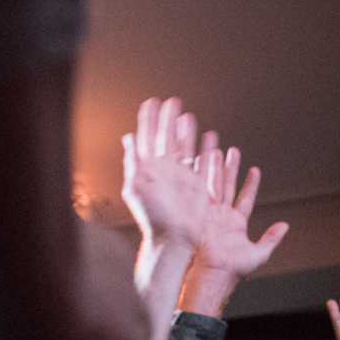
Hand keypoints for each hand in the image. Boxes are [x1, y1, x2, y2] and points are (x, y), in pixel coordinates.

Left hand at [122, 96, 207, 248]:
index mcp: (148, 168)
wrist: (173, 238)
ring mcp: (181, 177)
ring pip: (184, 148)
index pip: (147, 137)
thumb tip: (128, 138)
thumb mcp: (137, 186)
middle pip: (167, 137)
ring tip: (188, 115)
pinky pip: (203, 164)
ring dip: (186, 131)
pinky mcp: (197, 186)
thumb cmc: (152, 217)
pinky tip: (210, 138)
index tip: (150, 102)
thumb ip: (133, 161)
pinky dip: (207, 150)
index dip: (148, 119)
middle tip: (171, 101)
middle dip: (168, 119)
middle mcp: (164, 170)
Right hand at [190, 142, 288, 280]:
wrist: (213, 273)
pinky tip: (201, 161)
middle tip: (232, 151)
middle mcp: (222, 216)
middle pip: (227, 186)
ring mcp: (209, 213)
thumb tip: (285, 226)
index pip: (245, 198)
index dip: (251, 185)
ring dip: (216, 167)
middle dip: (230, 169)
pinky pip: (201, 191)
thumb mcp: (258, 254)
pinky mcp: (199, 214)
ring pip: (214, 185)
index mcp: (236, 223)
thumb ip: (271, 238)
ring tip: (216, 149)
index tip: (255, 170)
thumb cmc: (234, 269)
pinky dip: (201, 176)